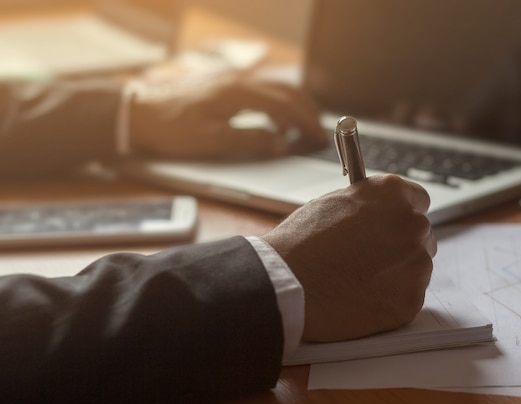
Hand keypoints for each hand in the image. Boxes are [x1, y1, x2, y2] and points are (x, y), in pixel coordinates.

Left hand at [128, 75, 327, 159]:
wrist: (140, 114)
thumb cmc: (171, 129)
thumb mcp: (211, 141)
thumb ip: (249, 141)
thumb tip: (281, 143)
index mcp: (238, 93)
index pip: (285, 105)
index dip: (305, 123)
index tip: (319, 138)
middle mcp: (239, 83)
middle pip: (287, 92)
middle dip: (307, 113)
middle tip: (319, 135)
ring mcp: (233, 84)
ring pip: (277, 90)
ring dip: (295, 108)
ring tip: (305, 129)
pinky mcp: (227, 90)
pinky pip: (264, 93)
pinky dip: (279, 107)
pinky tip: (276, 124)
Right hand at [263, 174, 436, 341]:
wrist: (286, 283)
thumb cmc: (301, 242)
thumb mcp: (333, 203)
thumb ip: (367, 205)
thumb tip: (377, 213)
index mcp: (393, 194)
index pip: (417, 200)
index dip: (399, 214)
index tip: (390, 225)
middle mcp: (412, 225)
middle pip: (420, 235)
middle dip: (400, 244)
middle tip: (369, 257)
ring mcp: (416, 265)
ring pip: (417, 268)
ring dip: (397, 273)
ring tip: (359, 280)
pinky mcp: (410, 301)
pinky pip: (408, 297)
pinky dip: (390, 300)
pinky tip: (361, 298)